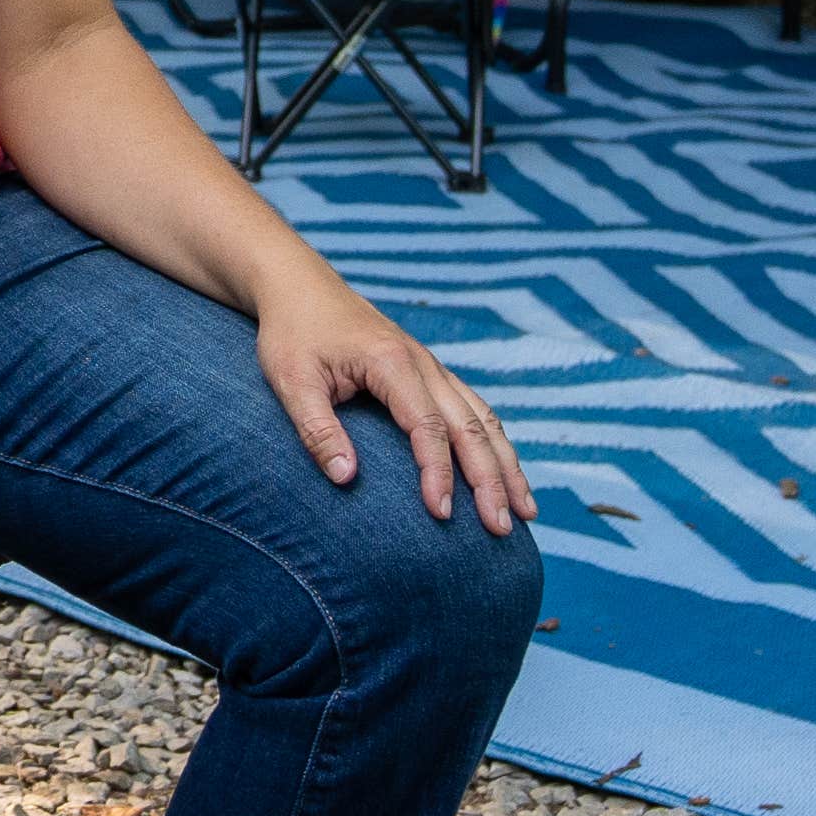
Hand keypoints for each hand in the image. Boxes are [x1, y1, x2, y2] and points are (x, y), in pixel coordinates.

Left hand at [259, 284, 525, 529]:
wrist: (299, 286)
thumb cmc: (292, 334)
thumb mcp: (291, 380)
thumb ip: (317, 429)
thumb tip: (346, 479)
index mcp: (392, 362)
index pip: (428, 426)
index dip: (437, 472)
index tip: (440, 514)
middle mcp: (424, 363)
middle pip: (470, 427)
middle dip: (490, 480)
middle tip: (501, 529)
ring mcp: (432, 366)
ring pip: (483, 419)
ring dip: (506, 465)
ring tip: (525, 511)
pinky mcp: (431, 373)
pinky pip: (475, 409)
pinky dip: (496, 444)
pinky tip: (506, 473)